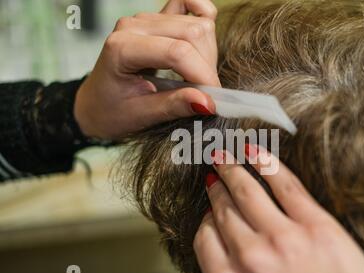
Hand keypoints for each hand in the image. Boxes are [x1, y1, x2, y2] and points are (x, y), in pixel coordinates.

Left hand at [74, 0, 219, 139]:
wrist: (96, 103)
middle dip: (206, 66)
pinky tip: (204, 42)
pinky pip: (188, 4)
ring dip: (207, 53)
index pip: (176, 51)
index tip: (214, 99)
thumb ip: (174, 106)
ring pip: (197, 24)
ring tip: (197, 79)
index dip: (202, 74)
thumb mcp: (140, 116)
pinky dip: (203, 17)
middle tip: (205, 94)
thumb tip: (208, 103)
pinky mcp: (157, 19)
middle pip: (192, 33)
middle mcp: (134, 26)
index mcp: (122, 48)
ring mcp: (146, 19)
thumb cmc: (111, 110)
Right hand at [194, 145, 363, 272]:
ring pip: (246, 192)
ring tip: (224, 157)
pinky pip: (284, 184)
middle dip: (216, 188)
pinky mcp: (316, 225)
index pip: (205, 238)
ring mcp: (284, 239)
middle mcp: (252, 258)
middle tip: (213, 173)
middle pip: (223, 212)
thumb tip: (223, 243)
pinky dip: (265, 162)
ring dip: (231, 169)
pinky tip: (254, 151)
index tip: (210, 209)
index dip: (206, 219)